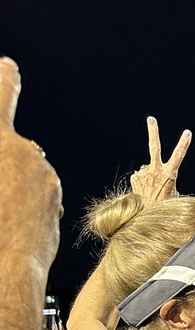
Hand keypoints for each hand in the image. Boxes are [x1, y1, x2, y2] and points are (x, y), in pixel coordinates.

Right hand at [0, 57, 62, 269]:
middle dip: (8, 166)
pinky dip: (31, 201)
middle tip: (0, 198)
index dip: (5, 81)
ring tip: (5, 216)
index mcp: (0, 142)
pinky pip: (40, 189)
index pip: (2, 99)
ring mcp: (41, 171)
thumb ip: (5, 153)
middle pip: (15, 149)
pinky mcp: (55, 191)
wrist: (8, 263)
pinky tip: (20, 222)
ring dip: (19, 187)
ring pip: (28, 171)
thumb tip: (14, 151)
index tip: (10, 66)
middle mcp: (21, 151)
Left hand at [129, 116, 190, 202]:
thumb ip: (167, 182)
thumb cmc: (164, 207)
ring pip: (147, 169)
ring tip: (152, 190)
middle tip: (151, 119)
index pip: (178, 156)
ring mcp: (144, 173)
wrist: (146, 217)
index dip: (183, 144)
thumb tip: (155, 175)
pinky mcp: (135, 177)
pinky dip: (142, 182)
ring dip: (149, 176)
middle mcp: (155, 171)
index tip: (187, 133)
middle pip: (154, 146)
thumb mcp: (174, 195)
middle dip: (153, 131)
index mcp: (169, 174)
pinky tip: (145, 191)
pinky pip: (140, 176)